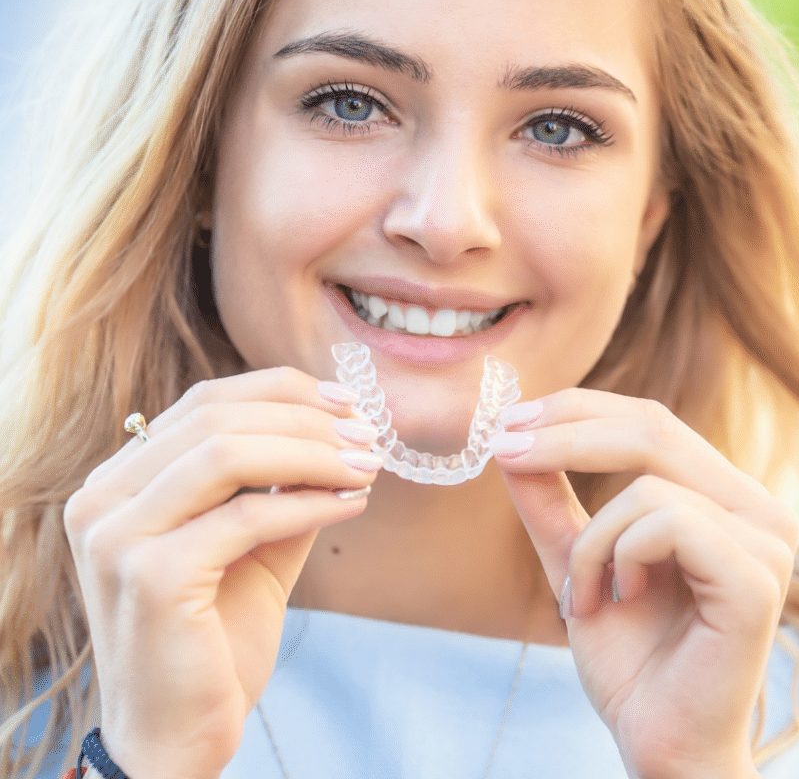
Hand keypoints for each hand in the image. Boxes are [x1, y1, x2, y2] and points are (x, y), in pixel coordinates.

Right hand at [64, 367, 380, 778]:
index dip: (283, 390)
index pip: (206, 401)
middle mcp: (102, 499)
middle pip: (218, 417)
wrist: (178, 735)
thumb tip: (343, 429)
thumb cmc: (216, 636)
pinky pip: (248, 515)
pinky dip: (310, 502)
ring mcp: (117, 537)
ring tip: (367, 466)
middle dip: (308, 420)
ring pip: (229, 453)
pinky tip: (353, 505)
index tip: (348, 402)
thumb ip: (282, 484)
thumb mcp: (254, 542)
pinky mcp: (150, 577)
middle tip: (369, 436)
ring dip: (314, 453)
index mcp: (119, 481)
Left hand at [495, 389, 796, 778]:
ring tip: (585, 595)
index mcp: (724, 496)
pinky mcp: (757, 578)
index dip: (578, 409)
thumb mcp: (576, 560)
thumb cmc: (630, 658)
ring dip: (592, 540)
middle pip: (654, 428)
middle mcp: (757, 508)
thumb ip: (549, 501)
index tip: (510, 420)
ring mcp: (767, 541)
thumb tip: (510, 436)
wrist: (660, 743)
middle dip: (566, 433)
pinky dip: (619, 557)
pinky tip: (621, 599)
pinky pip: (667, 522)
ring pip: (649, 483)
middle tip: (505, 449)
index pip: (651, 421)